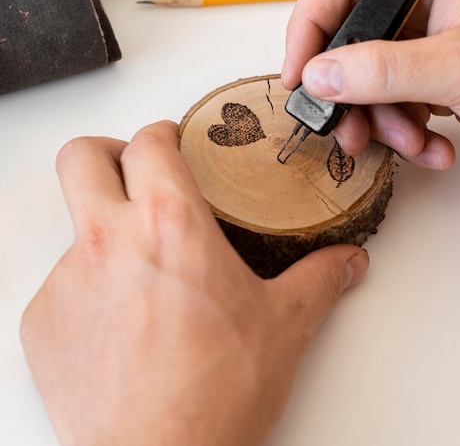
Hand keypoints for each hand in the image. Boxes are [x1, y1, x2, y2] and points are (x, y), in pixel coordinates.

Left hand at [20, 120, 367, 445]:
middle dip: (108, 153)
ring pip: (78, 226)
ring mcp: (68, 281)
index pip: (148, 142)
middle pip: (83, 157)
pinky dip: (91, 286)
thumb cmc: (216, 394)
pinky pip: (65, 282)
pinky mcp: (43, 322)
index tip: (172, 143)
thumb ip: (320, 280)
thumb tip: (347, 262)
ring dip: (109, 233)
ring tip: (147, 274)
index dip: (160, 134)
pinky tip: (125, 321)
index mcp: (170, 225)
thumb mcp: (284, 325)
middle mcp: (109, 241)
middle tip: (137, 174)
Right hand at [282, 0, 459, 174]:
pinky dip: (405, 130)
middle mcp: (423, 0)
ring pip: (369, 78)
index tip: (299, 73)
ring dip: (382, 121)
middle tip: (347, 129)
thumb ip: (385, 69)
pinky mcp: (431, 73)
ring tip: (410, 143)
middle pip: (350, 37)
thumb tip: (322, 72)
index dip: (310, 26)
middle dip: (349, 91)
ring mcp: (426, 39)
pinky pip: (393, 101)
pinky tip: (433, 147)